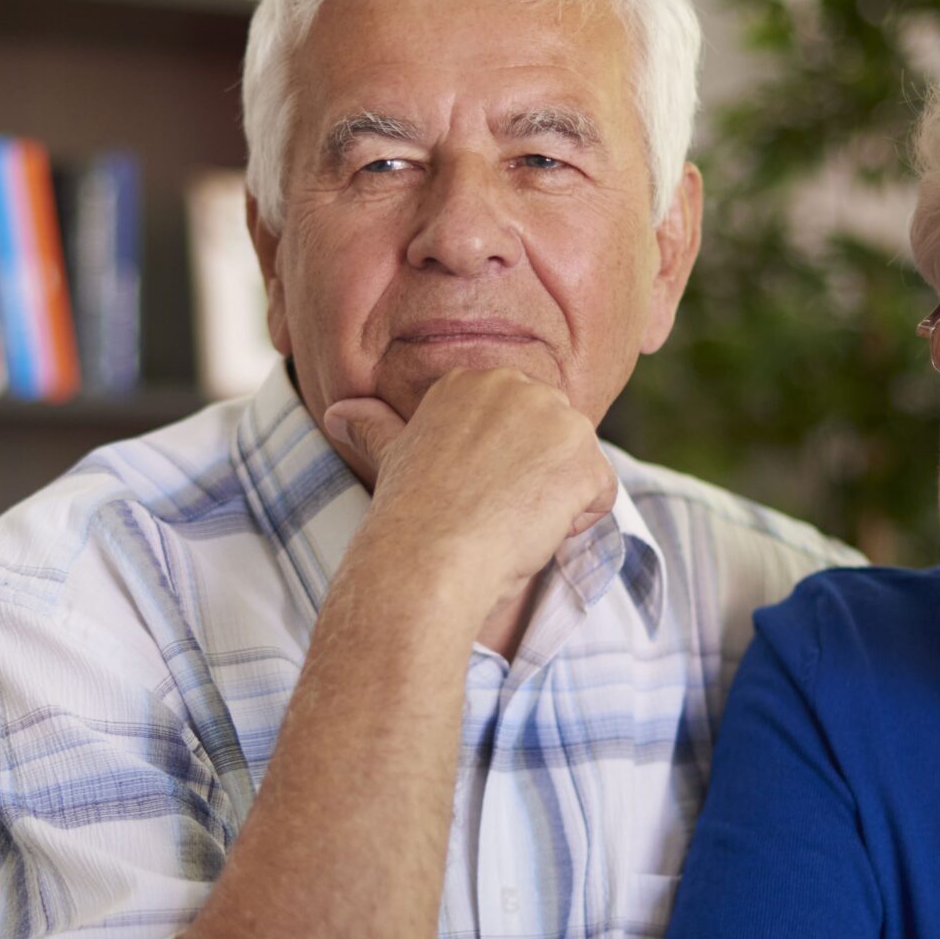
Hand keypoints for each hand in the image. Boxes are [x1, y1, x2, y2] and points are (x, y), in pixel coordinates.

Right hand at [323, 368, 619, 616]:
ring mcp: (557, 420)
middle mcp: (518, 386)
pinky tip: (532, 530)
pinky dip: (576, 524)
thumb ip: (376, 427)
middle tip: (489, 509)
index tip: (470, 492)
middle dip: (532, 482)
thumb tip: (338, 412)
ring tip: (507, 520)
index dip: (500, 469)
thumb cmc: (409, 516)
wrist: (429, 556)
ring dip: (553, 503)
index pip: (518, 425)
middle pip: (554, 441)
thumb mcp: (393, 458)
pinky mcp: (585, 460)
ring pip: (578, 469)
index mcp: (474, 381)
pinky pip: (601, 496)